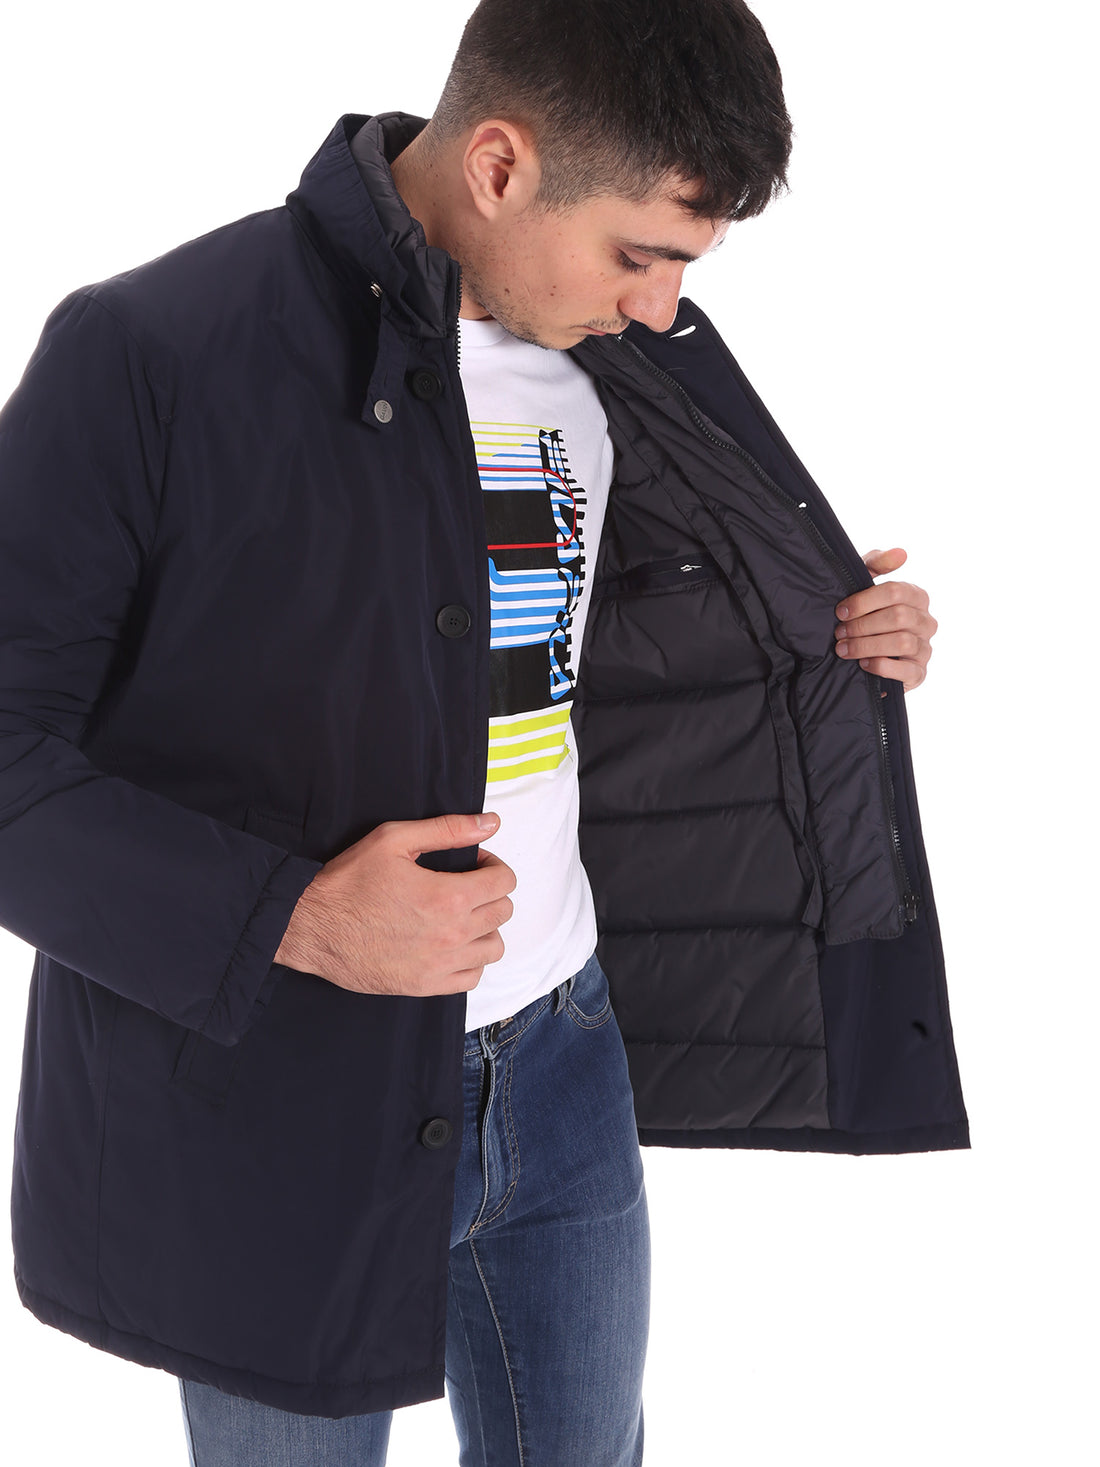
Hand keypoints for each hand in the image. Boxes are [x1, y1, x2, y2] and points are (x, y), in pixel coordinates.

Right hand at [274, 812, 515, 996]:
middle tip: (464, 884)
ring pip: (493, 948)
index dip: (493, 865)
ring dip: (485, 927)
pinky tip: (450, 944)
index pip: (505, 882)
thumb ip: (448, 829)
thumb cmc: (348, 881)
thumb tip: (491, 823)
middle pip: (503, 913)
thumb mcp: (393, 840)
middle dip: (490, 892)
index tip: (473, 863)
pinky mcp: (425, 986)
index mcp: (448, 897)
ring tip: (460, 915)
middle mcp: (451, 935)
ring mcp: (440, 965)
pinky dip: (470, 960)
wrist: (310, 926)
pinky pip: (471, 978)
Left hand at [833, 547, 936, 691]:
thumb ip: (876, 565)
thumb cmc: (864, 616)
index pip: (896, 591)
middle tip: (839, 632)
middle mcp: (926, 621)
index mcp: (917, 597)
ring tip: (844, 649)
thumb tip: (901, 552)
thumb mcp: (864, 587)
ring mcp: (925, 648)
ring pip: (902, 642)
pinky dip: (882, 666)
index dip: (865, 601)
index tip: (840, 611)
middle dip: (863, 625)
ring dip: (867, 645)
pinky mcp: (919, 673)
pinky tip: (863, 664)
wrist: (861, 657)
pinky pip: (907, 670)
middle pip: (898, 617)